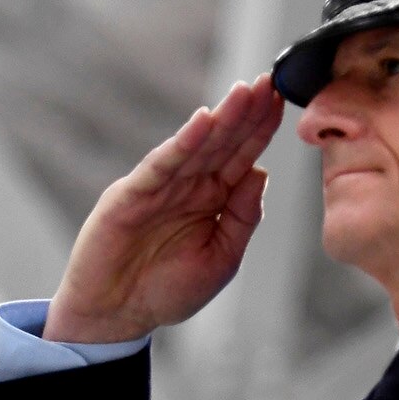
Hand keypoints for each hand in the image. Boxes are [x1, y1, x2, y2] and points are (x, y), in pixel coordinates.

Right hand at [46, 75, 283, 342]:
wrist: (115, 318)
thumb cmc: (165, 293)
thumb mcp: (221, 259)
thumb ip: (242, 218)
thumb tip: (261, 171)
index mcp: (212, 200)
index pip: (242, 156)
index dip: (261, 129)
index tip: (282, 100)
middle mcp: (188, 187)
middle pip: (222, 143)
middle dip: (246, 113)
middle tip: (270, 81)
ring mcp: (159, 188)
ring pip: (196, 146)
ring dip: (221, 119)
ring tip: (244, 93)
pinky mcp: (131, 196)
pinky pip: (161, 165)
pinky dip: (181, 143)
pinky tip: (202, 122)